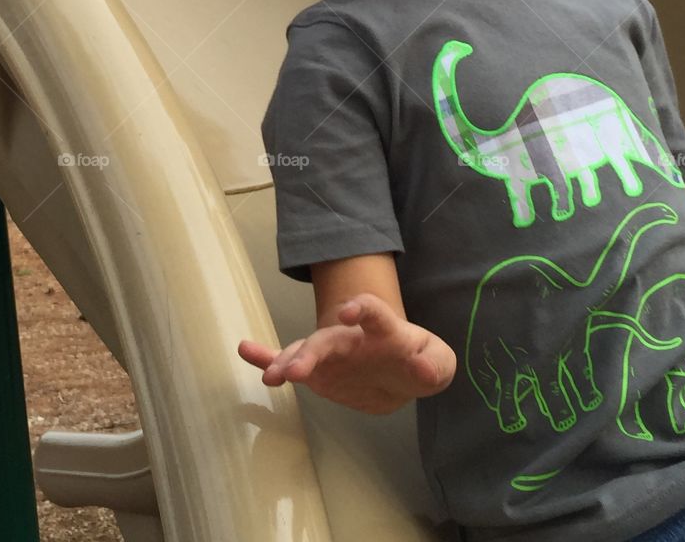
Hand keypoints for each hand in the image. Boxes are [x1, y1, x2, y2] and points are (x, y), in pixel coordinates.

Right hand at [237, 293, 455, 414]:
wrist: (398, 373)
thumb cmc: (418, 361)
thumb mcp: (438, 363)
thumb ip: (435, 363)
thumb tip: (421, 366)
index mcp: (383, 330)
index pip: (373, 311)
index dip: (361, 308)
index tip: (348, 312)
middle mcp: (351, 337)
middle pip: (328, 339)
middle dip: (311, 352)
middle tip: (295, 370)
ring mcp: (331, 354)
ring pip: (303, 352)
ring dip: (286, 361)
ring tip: (271, 376)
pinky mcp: (317, 372)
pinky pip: (286, 362)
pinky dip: (266, 357)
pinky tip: (246, 351)